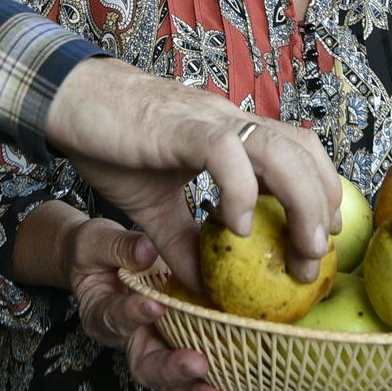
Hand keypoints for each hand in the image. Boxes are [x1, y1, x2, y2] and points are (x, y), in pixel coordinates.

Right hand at [45, 59, 340, 293]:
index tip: (318, 243)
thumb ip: (183, 243)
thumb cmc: (111, 144)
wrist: (70, 101)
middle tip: (314, 260)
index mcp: (233, 136)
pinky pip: (227, 154)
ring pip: (282, 152)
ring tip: (298, 249)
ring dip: (302, 202)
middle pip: (305, 153)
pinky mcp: (182, 126)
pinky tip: (239, 226)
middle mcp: (233, 122)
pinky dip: (242, 191)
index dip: (320, 196)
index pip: (299, 156)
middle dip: (321, 208)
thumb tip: (205, 289)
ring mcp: (211, 120)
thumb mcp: (154, 208)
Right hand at [65, 217, 228, 390]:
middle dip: (171, 370)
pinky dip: (209, 384)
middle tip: (197, 365)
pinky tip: (233, 390)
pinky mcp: (174, 347)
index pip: (114, 318)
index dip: (133, 314)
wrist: (100, 263)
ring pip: (168, 382)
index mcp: (100, 312)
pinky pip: (190, 375)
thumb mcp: (96, 242)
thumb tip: (147, 250)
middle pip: (144, 366)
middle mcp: (126, 340)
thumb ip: (119, 248)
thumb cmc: (97, 253)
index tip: (155, 305)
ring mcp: (152, 347)